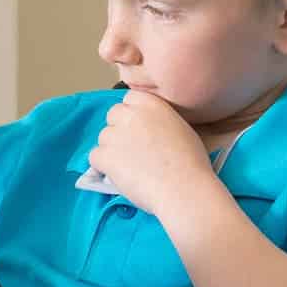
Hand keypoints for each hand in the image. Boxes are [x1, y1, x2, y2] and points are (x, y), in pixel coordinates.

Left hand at [87, 91, 216, 218]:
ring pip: (103, 137)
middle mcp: (130, 114)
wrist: (183, 188)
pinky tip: (118, 176)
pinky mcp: (105, 155)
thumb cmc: (191, 162)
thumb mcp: (180, 128)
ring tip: (128, 167)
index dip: (132, 115)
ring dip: (111, 149)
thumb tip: (151, 131)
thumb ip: (160, 122)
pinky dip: (103, 167)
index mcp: (151, 103)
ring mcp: (116, 134)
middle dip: (119, 129)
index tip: (139, 130)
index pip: (130, 99)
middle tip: (131, 148)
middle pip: (113, 114)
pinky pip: (94, 157)